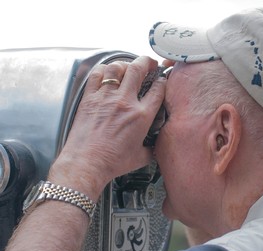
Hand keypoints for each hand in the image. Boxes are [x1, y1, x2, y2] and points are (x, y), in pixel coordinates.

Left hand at [49, 56, 165, 200]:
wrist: (86, 164)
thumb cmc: (111, 162)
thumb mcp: (141, 157)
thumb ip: (151, 148)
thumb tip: (155, 146)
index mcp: (141, 116)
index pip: (158, 89)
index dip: (162, 81)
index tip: (161, 80)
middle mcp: (124, 103)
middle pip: (138, 69)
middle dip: (146, 61)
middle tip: (149, 63)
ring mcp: (106, 98)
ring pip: (116, 68)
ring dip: (125, 64)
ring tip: (128, 66)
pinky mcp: (90, 99)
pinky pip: (97, 75)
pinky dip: (103, 70)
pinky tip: (107, 73)